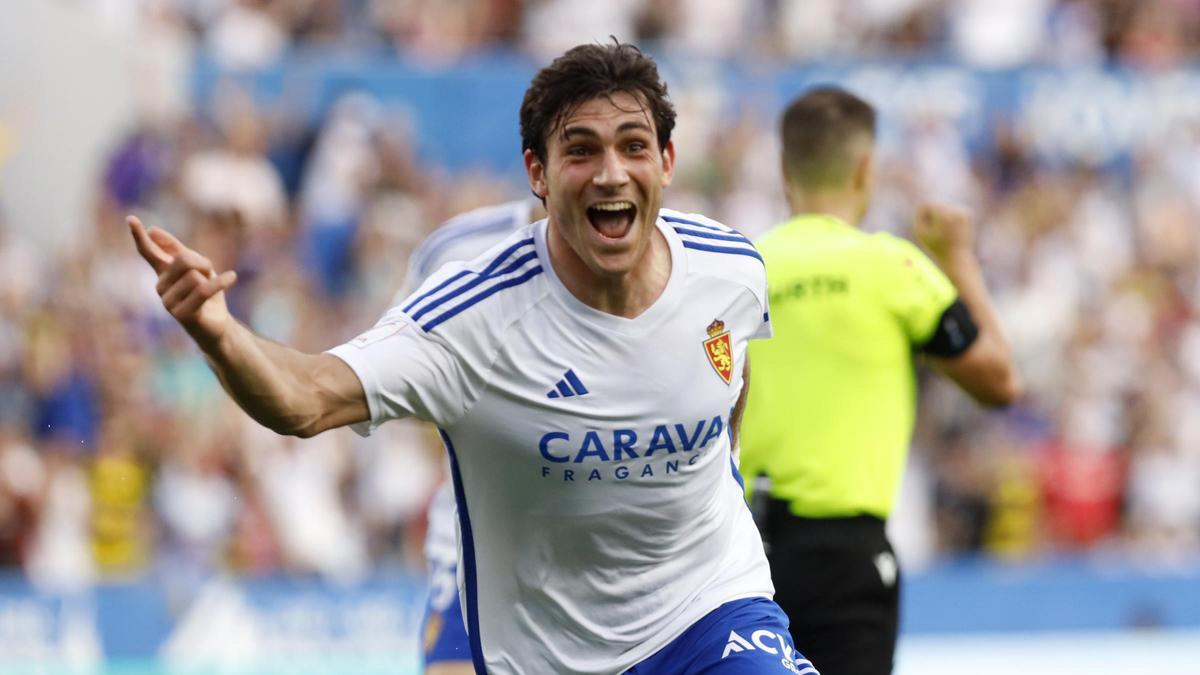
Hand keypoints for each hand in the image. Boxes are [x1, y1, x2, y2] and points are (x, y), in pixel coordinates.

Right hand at [128, 215, 236, 350]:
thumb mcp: (196, 267)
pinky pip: (203, 290)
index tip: (131, 219)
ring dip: (211, 279)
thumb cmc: (206, 294)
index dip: (139, 236)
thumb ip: (177, 250)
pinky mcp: (181, 315)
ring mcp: (168, 303)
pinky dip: (221, 282)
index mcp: (162, 274)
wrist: (218, 324)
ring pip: (195, 276)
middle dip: (203, 264)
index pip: (148, 252)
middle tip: (209, 275)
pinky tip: (232, 277)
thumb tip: (153, 230)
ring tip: (211, 291)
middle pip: (184, 260)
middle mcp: (160, 287)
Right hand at [913, 202, 973, 260]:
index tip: (927, 229)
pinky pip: (952, 210)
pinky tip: (951, 229)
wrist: (956, 256)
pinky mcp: (967, 213)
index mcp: (945, 216)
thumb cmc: (935, 247)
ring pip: (945, 207)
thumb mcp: (919, 231)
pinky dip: (949, 217)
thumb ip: (918, 214)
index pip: (927, 204)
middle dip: (933, 216)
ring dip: (941, 217)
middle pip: (937, 205)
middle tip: (936, 232)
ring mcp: (963, 211)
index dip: (923, 217)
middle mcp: (956, 212)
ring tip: (943, 232)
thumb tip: (924, 203)